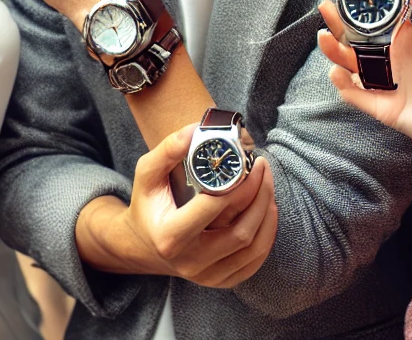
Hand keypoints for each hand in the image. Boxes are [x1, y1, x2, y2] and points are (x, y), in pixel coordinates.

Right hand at [115, 122, 276, 287]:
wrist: (143, 245)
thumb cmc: (148, 204)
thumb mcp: (147, 174)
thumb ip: (167, 150)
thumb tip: (196, 130)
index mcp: (170, 237)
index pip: (213, 208)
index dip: (238, 184)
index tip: (250, 162)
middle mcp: (189, 262)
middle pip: (241, 232)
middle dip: (260, 197)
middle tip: (264, 169)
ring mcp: (207, 276)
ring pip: (253, 248)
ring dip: (267, 214)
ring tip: (268, 186)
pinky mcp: (221, 281)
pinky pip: (255, 262)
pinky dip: (267, 235)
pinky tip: (266, 211)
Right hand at [318, 0, 411, 169]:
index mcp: (409, 41)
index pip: (380, 20)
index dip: (365, 6)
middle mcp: (394, 60)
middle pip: (358, 39)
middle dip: (339, 23)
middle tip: (326, 6)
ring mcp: (387, 84)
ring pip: (351, 66)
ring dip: (334, 52)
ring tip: (324, 36)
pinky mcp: (385, 108)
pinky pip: (358, 96)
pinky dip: (344, 86)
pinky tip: (338, 72)